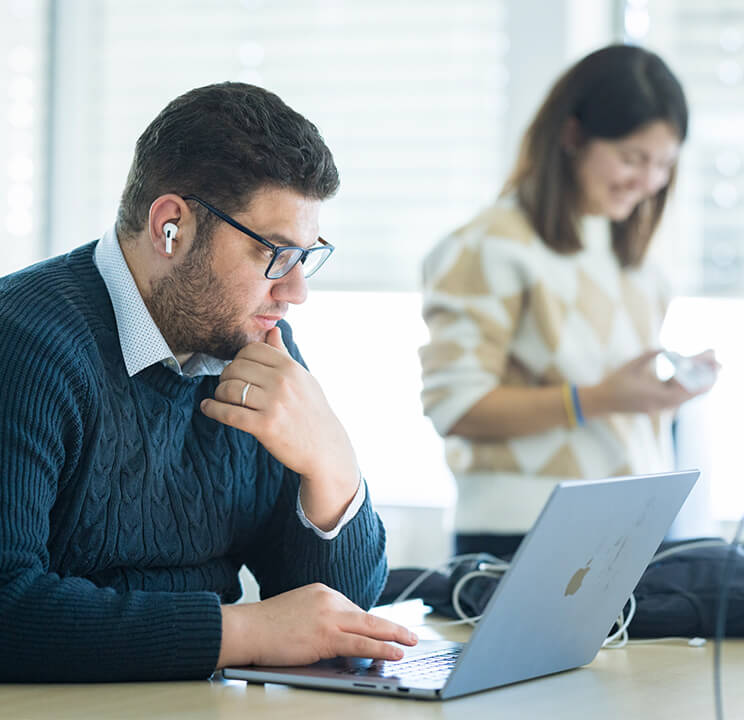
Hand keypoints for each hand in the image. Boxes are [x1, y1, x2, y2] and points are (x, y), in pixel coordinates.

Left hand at [200, 327, 358, 527]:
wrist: (325, 449)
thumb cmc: (312, 412)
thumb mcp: (303, 378)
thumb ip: (283, 355)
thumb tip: (272, 330)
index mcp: (290, 367)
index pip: (251, 350)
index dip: (239, 358)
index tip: (238, 370)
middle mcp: (282, 382)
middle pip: (236, 367)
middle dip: (226, 377)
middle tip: (227, 387)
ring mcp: (274, 404)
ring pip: (229, 389)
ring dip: (219, 394)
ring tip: (220, 399)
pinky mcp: (265, 426)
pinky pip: (228, 413)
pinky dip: (212, 409)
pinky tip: (208, 408)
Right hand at [217, 584, 417, 667]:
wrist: (246, 628)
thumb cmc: (266, 625)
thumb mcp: (298, 610)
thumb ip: (319, 617)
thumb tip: (335, 636)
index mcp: (323, 591)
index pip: (353, 610)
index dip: (370, 626)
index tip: (384, 633)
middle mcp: (329, 599)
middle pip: (367, 615)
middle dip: (392, 626)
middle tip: (410, 634)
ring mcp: (329, 617)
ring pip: (370, 627)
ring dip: (394, 636)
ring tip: (411, 643)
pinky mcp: (326, 636)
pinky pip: (360, 644)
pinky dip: (381, 648)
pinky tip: (394, 653)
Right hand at [583, 349, 716, 416]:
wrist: (602, 401)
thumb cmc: (614, 382)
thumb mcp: (631, 365)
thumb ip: (649, 355)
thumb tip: (666, 348)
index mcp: (656, 395)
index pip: (687, 389)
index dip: (703, 378)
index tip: (715, 367)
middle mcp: (661, 405)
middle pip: (690, 394)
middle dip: (705, 379)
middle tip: (717, 365)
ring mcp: (658, 408)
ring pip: (685, 397)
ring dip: (696, 385)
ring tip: (708, 371)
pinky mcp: (655, 407)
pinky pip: (676, 399)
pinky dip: (685, 389)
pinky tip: (689, 379)